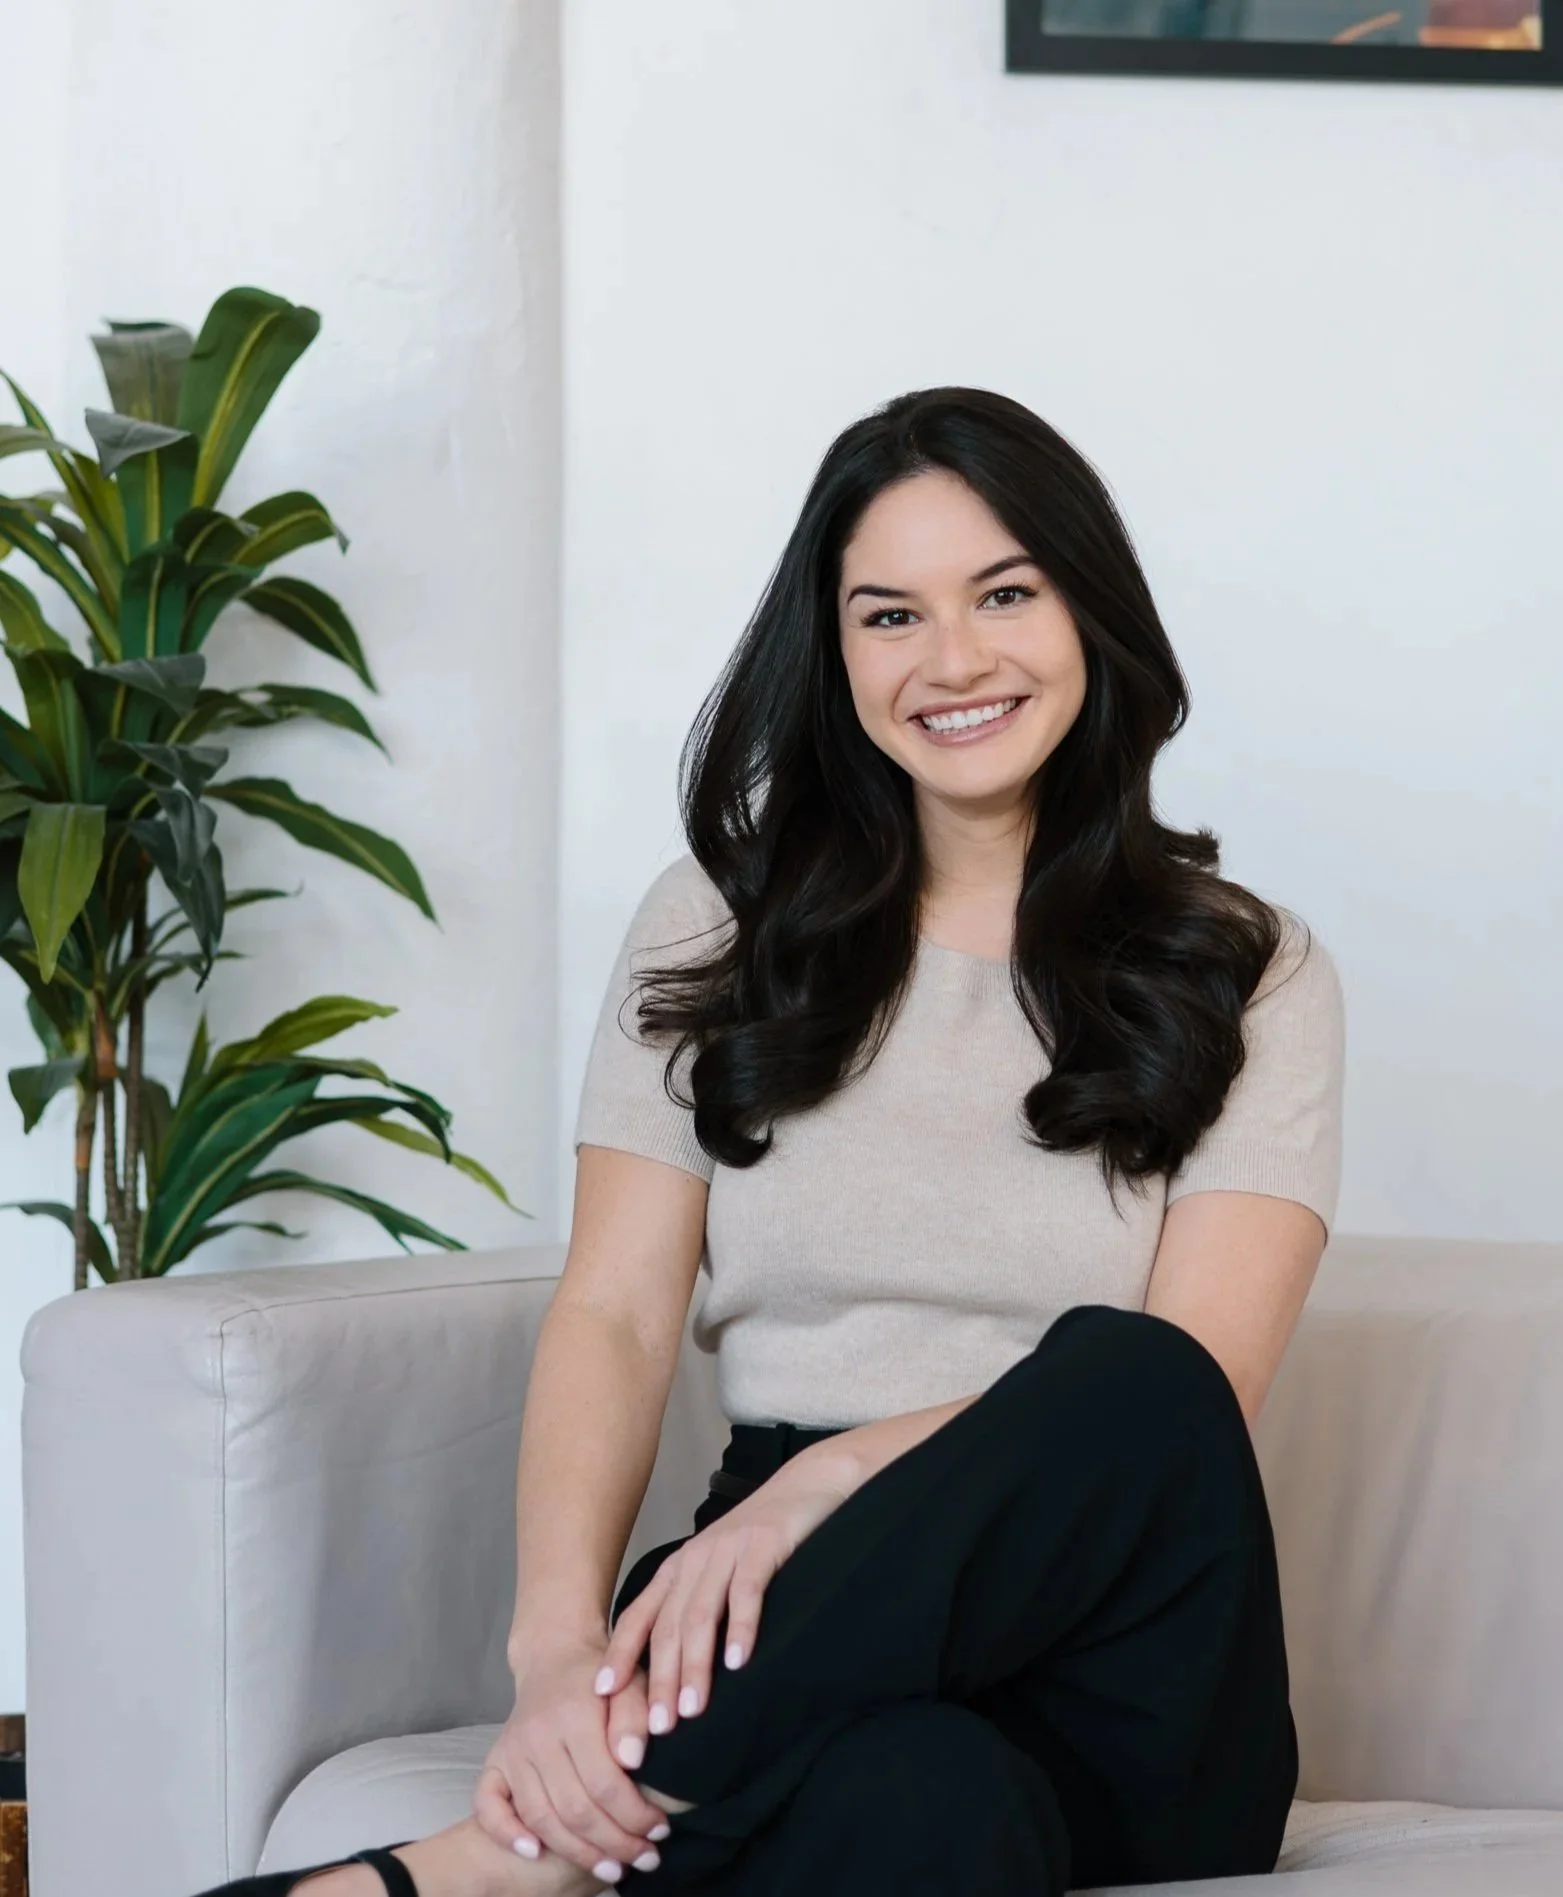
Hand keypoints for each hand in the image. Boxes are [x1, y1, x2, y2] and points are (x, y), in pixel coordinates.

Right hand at [474, 1631, 671, 1880]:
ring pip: (541, 1817)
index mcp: (573, 1714)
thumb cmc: (600, 1678)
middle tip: (645, 1858)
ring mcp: (511, 1750)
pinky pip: (488, 1805)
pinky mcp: (495, 1761)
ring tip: (612, 1869)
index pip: (605, 1783)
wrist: (555, 1656)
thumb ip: (634, 1718)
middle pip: (574, 1809)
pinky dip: (506, 1833)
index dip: (635, 1815)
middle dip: (615, 1843)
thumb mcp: (630, 1683)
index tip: (660, 1830)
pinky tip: (535, 1853)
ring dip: (577, 1852)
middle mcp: (536, 1735)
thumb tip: (632, 1761)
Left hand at [593, 1446, 859, 1735]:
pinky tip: (739, 1661)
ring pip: (702, 1614)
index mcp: (678, 1570)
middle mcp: (695, 1560)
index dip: (620, 1655)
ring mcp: (728, 1550)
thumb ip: (697, 1612)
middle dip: (659, 1679)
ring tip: (692, 1708)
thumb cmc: (762, 1543)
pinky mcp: (764, 1544)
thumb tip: (677, 1680)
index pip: (639, 1618)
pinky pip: (748, 1591)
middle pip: (668, 1626)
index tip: (602, 1696)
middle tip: (656, 1729)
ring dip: (695, 1664)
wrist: (809, 1485)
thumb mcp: (718, 1573)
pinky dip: (741, 1627)